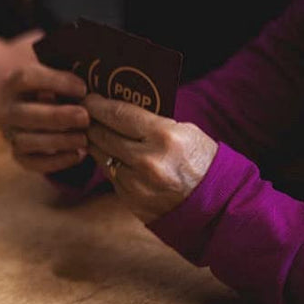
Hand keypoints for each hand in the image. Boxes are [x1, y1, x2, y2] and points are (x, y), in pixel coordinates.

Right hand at [0, 64, 89, 173]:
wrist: (40, 106)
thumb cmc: (58, 88)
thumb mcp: (60, 77)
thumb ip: (70, 78)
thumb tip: (91, 89)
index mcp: (15, 83)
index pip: (26, 78)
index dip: (54, 82)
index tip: (83, 88)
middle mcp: (8, 109)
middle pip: (23, 113)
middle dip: (56, 116)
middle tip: (84, 117)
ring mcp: (11, 133)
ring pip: (24, 141)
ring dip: (56, 141)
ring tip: (83, 139)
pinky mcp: (20, 154)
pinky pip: (31, 163)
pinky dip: (55, 162)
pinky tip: (78, 155)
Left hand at [85, 94, 217, 223]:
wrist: (218, 205)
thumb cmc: (203, 161)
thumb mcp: (185, 132)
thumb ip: (150, 122)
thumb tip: (117, 110)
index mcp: (165, 137)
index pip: (119, 114)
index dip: (99, 105)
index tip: (89, 98)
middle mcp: (147, 161)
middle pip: (102, 134)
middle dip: (91, 122)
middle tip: (85, 113)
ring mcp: (136, 183)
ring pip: (100, 155)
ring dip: (95, 142)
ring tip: (93, 131)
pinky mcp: (130, 199)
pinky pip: (109, 174)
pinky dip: (108, 163)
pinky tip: (109, 154)